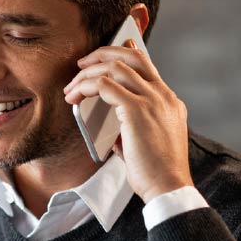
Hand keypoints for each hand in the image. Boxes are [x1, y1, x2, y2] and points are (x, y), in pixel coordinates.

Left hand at [63, 38, 192, 200]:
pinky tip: (75, 97)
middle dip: (102, 54)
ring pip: (114, 67)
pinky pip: (105, 85)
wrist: (169, 187)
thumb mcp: (149, 143)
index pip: (146, 64)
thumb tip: (115, 131)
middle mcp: (163, 95)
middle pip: (131, 56)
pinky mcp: (137, 110)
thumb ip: (134, 129)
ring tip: (72, 87)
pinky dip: (86, 87)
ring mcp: (152, 100)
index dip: (122, 54)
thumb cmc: (157, 172)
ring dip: (87, 73)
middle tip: (82, 64)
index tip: (101, 58)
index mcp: (169, 101)